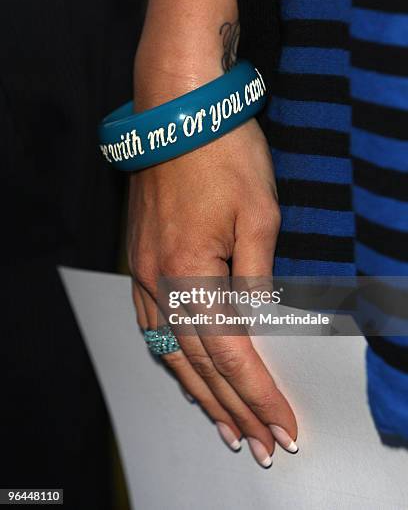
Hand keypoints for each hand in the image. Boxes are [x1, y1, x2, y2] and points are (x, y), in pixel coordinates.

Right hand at [127, 117, 297, 467]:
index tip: (282, 427)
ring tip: (224, 425)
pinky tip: (184, 372)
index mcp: (191, 273)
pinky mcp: (140, 260)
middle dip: (233, 407)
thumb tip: (258, 321)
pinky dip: (172, 357)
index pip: (231, 353)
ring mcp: (143, 272)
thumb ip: (257, 278)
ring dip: (200, 392)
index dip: (259, 394)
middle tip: (256, 444)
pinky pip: (151, 325)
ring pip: (170, 350)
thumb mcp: (259, 215)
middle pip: (199, 363)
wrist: (178, 114)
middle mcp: (158, 282)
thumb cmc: (223, 156)